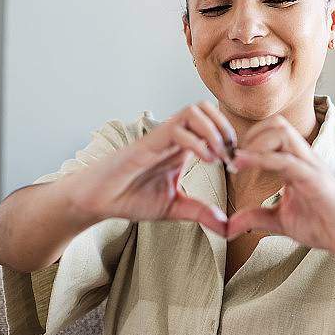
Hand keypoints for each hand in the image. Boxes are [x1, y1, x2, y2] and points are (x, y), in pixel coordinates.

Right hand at [63, 101, 235, 235]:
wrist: (98, 200)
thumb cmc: (130, 197)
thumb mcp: (174, 207)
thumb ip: (200, 213)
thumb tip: (226, 227)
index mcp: (182, 146)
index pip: (213, 122)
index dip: (230, 138)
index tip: (236, 163)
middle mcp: (173, 137)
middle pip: (206, 107)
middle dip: (225, 127)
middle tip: (231, 156)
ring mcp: (160, 138)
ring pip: (194, 110)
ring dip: (213, 130)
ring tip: (219, 157)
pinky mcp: (147, 144)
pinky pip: (176, 129)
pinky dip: (197, 141)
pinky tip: (205, 160)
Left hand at [225, 116, 334, 258]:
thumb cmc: (323, 224)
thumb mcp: (281, 221)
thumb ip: (256, 218)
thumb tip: (228, 226)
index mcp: (296, 162)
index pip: (272, 132)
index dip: (247, 140)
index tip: (229, 160)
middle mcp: (304, 158)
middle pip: (277, 124)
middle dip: (250, 135)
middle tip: (231, 158)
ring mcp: (311, 167)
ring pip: (283, 133)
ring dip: (255, 143)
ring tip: (237, 161)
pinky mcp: (316, 181)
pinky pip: (287, 161)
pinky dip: (262, 160)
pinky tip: (244, 168)